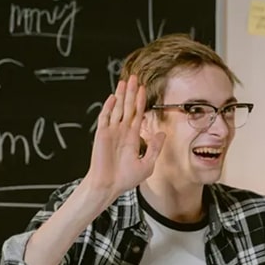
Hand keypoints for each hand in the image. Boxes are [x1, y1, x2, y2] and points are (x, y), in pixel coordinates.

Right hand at [83, 76, 164, 198]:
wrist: (109, 186)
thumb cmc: (125, 179)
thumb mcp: (147, 164)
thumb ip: (154, 148)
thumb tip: (162, 134)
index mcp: (132, 137)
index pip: (137, 114)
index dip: (140, 101)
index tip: (144, 89)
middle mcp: (122, 132)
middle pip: (128, 107)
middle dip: (131, 92)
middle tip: (134, 77)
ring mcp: (112, 132)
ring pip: (117, 108)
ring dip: (121, 95)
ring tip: (125, 81)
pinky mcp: (102, 135)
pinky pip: (105, 118)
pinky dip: (109, 107)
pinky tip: (113, 97)